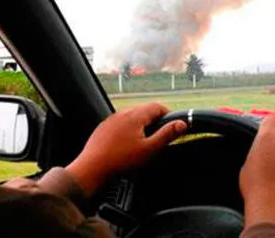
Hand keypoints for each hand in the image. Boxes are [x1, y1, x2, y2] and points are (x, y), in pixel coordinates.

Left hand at [66, 102, 186, 196]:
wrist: (92, 167)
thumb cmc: (121, 160)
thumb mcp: (149, 149)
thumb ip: (167, 135)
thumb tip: (182, 124)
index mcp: (135, 115)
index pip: (157, 106)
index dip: (168, 114)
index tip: (174, 124)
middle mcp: (122, 113)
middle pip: (144, 110)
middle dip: (155, 120)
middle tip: (162, 134)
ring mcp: (111, 120)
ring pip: (131, 117)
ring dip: (141, 124)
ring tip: (146, 140)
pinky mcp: (103, 128)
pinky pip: (120, 124)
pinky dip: (128, 130)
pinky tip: (128, 144)